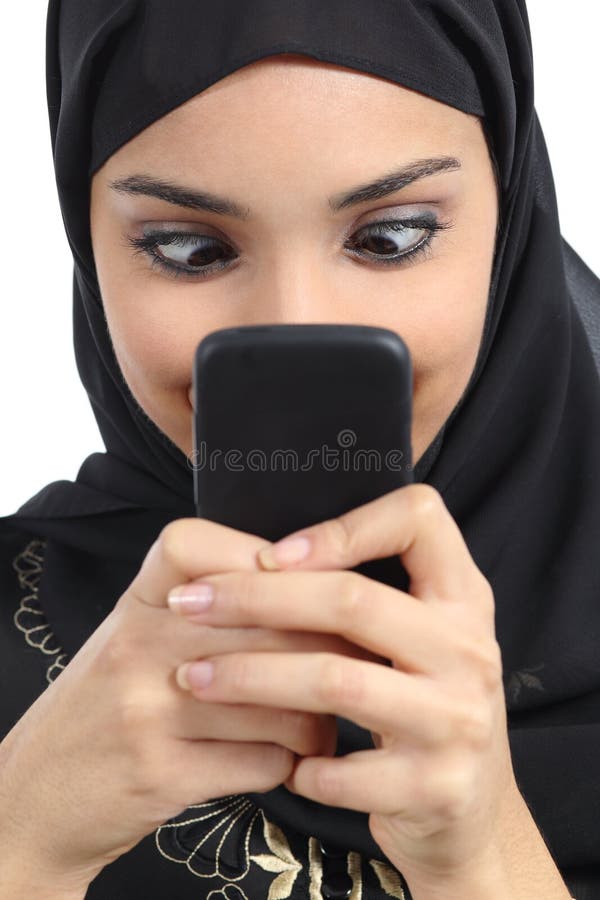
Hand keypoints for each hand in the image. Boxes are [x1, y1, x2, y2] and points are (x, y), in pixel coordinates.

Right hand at [0, 518, 363, 890]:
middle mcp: (139, 642)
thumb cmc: (112, 698)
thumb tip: (314, 584)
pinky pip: (267, 759)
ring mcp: (147, 708)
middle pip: (273, 625)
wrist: (41, 787)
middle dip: (329, 647)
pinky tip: (286, 757)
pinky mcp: (163, 773)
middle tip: (354, 659)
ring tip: (321, 718)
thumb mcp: (139, 629)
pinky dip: (291, 762)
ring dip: (318, 715)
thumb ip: (211, 600)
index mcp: (139, 596)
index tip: (306, 590)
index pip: (214, 548)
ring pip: (283, 697)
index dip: (275, 566)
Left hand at [167, 484, 515, 885]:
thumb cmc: (420, 705)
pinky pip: (341, 770)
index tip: (270, 552)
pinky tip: (265, 753)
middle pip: (352, 601)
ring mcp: (458, 721)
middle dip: (256, 598)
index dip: (344, 526)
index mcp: (463, 598)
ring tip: (197, 677)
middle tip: (190, 604)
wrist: (470, 812)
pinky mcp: (436, 788)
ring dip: (252, 677)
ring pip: (336, 680)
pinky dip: (292, 760)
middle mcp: (470, 651)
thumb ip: (369, 597)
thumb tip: (262, 556)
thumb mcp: (420, 638)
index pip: (419, 519)